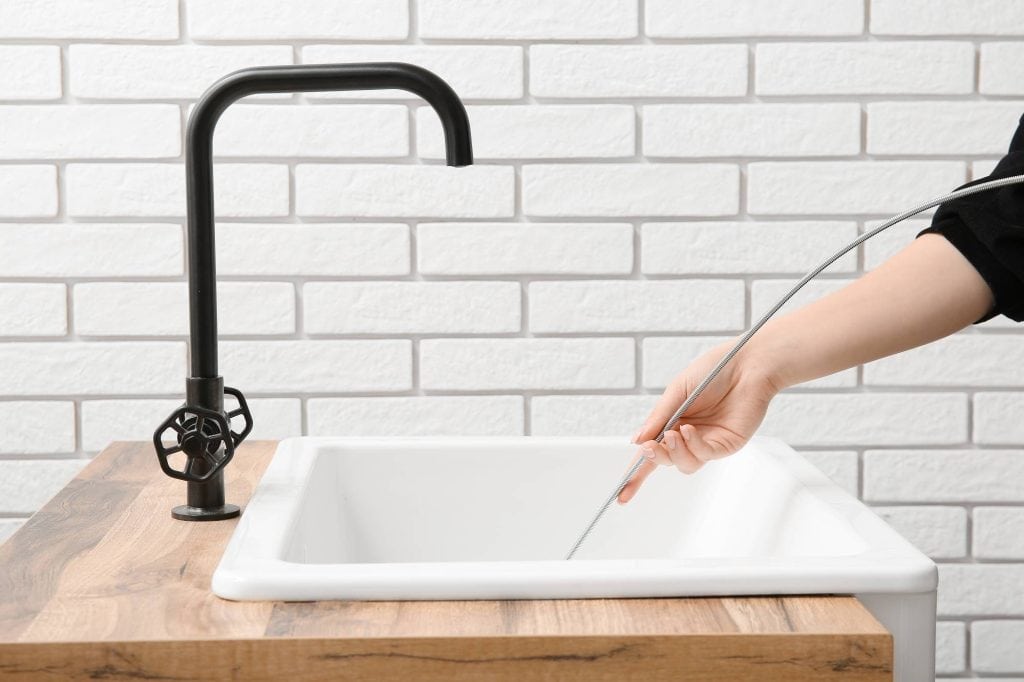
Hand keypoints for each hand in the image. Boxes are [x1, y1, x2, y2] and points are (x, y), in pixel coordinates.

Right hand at [617, 341, 780, 503]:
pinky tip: (690, 430)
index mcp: (673, 422)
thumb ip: (658, 418)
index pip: (651, 451)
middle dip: (654, 458)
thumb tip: (636, 441)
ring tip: (672, 435)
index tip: (620, 495)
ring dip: (674, 453)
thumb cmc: (713, 371)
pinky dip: (693, 446)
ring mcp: (707, 442)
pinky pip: (705, 455)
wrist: (746, 365)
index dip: (636, 474)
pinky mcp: (726, 445)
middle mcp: (688, 435)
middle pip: (666, 461)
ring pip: (685, 464)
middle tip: (648, 447)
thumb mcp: (676, 391)